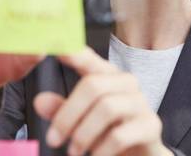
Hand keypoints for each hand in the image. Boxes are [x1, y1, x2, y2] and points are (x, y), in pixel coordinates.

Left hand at [34, 47, 172, 155]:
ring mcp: (140, 102)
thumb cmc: (109, 130)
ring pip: (106, 108)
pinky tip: (95, 154)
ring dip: (83, 134)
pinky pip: (120, 135)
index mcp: (108, 75)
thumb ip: (62, 109)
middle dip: (68, 115)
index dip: (72, 52)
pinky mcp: (150, 126)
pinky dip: (101, 149)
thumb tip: (40, 100)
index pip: (89, 58)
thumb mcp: (83, 119)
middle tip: (54, 139)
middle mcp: (126, 83)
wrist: (142, 154)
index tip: (54, 46)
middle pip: (93, 85)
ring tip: (73, 151)